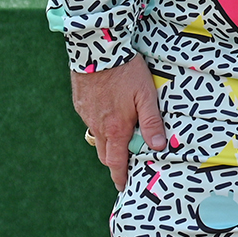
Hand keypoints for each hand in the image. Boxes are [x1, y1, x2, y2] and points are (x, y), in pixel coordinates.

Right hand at [71, 53, 167, 190]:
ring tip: (120, 137)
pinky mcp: (80, 103)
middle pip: (104, 153)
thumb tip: (157, 146)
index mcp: (115, 128)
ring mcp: (86, 114)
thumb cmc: (126, 72)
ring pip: (97, 136)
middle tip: (124, 166)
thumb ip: (152, 122)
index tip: (123, 186)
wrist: (98, 50)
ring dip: (108, 142)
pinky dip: (100, 124)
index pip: (115, 162)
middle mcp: (97, 125)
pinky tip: (110, 113)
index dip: (120, 176)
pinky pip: (90, 121)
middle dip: (114, 162)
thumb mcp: (146, 96)